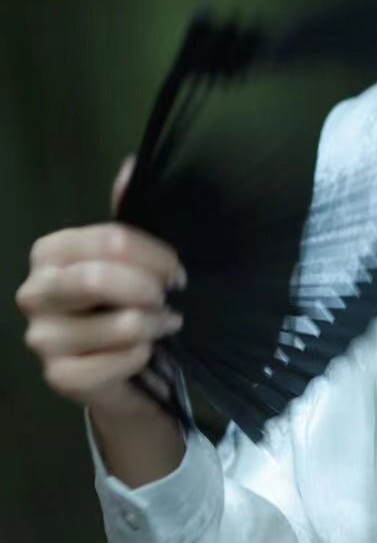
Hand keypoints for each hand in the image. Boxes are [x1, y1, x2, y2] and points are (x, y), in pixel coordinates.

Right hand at [15, 154, 186, 422]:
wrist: (125, 368)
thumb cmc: (126, 302)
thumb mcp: (132, 257)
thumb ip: (129, 213)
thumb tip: (131, 164)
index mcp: (50, 253)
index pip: (111, 241)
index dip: (156, 256)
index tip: (176, 271)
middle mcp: (35, 292)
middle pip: (100, 278)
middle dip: (149, 288)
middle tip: (166, 298)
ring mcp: (41, 338)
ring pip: (120, 323)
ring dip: (155, 325)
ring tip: (161, 325)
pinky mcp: (60, 377)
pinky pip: (123, 359)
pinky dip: (145, 355)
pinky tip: (144, 353)